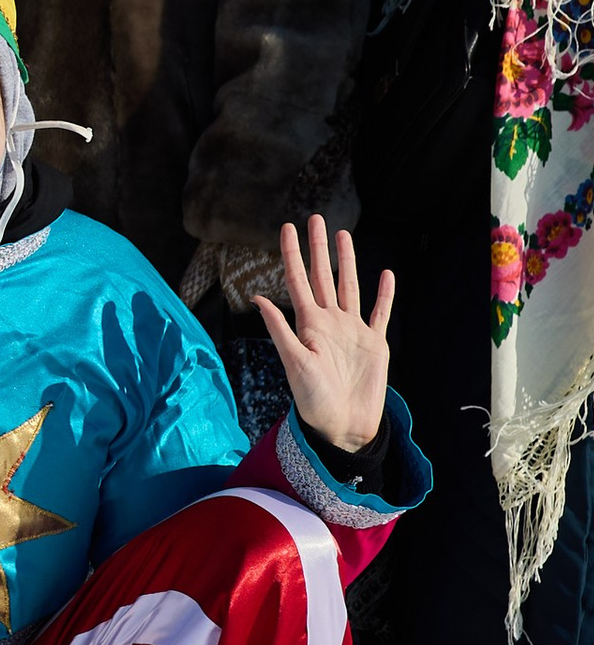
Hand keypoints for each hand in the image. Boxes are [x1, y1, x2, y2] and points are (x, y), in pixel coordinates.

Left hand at [258, 217, 392, 454]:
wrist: (342, 425)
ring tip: (343, 235)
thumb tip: (258, 298)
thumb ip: (280, 329)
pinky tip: (385, 274)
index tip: (287, 227)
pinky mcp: (375, 343)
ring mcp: (353, 331)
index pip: (297, 280)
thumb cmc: (313, 399)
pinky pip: (380, 313)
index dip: (292, 253)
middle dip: (319, 248)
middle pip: (323, 276)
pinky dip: (384, 294)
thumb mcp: (294, 362)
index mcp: (308, 324)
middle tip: (315, 218)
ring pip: (349, 287)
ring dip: (346, 262)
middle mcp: (329, 322)